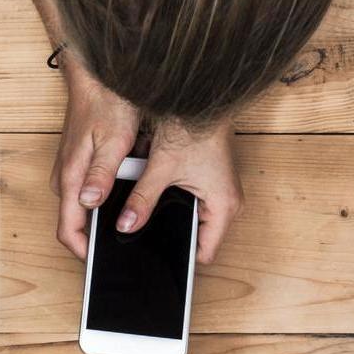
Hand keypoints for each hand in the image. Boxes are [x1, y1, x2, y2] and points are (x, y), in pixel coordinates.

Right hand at [51, 57, 141, 259]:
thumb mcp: (114, 141)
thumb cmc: (106, 103)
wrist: (96, 76)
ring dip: (102, 214)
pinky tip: (125, 191)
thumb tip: (89, 203)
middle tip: (126, 243)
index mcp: (72, 177)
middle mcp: (66, 177)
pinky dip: (104, 197)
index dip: (83, 252)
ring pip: (83, 206)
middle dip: (96, 236)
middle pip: (75, 222)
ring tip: (130, 216)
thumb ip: (101, 175)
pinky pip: (88, 190)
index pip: (68, 230)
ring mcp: (71, 169)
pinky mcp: (79, 161)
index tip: (101, 264)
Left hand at [120, 119, 242, 264]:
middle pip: (196, 236)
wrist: (201, 96)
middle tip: (144, 234)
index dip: (178, 256)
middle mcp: (227, 203)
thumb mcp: (161, 169)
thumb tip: (126, 226)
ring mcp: (219, 191)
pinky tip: (158, 188)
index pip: (202, 253)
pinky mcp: (211, 179)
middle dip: (171, 234)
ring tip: (152, 206)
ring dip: (172, 213)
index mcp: (223, 207)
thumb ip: (142, 201)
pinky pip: (192, 200)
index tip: (154, 257)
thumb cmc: (193, 128)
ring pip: (191, 217)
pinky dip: (174, 197)